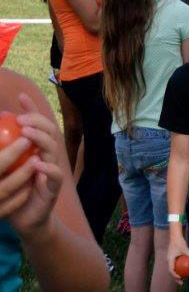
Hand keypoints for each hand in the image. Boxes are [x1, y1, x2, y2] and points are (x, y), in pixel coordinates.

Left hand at [0, 94, 62, 238]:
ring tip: (26, 132)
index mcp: (38, 148)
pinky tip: (37, 163)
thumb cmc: (13, 191)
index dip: (32, 109)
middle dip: (37, 121)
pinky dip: (48, 168)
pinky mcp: (53, 188)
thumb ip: (5, 149)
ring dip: (41, 138)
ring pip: (53, 149)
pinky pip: (55, 176)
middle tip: (21, 118)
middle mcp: (48, 155)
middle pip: (50, 131)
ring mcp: (52, 170)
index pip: (38, 123)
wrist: (25, 220)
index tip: (20, 97)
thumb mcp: (7, 167)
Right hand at [167, 232, 188, 281]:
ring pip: (174, 269)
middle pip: (172, 272)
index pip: (171, 270)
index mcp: (169, 259)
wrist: (175, 236)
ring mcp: (171, 259)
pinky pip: (177, 264)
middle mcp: (169, 260)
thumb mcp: (186, 248)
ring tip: (184, 278)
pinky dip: (181, 267)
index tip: (180, 278)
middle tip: (181, 282)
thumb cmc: (180, 242)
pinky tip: (187, 269)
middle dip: (176, 278)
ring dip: (178, 274)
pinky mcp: (173, 257)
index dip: (175, 275)